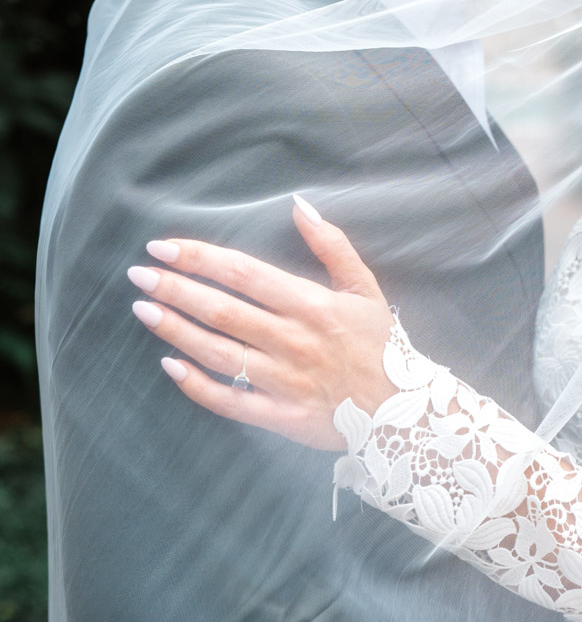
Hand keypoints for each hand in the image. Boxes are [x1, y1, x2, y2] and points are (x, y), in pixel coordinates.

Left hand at [127, 197, 397, 448]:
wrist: (403, 412)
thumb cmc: (380, 345)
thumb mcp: (364, 287)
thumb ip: (332, 244)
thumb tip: (300, 205)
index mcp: (312, 304)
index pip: (244, 273)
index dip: (200, 258)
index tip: (164, 247)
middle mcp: (293, 340)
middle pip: (222, 310)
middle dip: (175, 290)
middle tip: (139, 276)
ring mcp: (283, 380)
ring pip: (218, 353)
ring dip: (176, 331)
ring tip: (144, 311)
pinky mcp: (279, 415)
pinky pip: (229, 400)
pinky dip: (196, 386)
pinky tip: (170, 366)